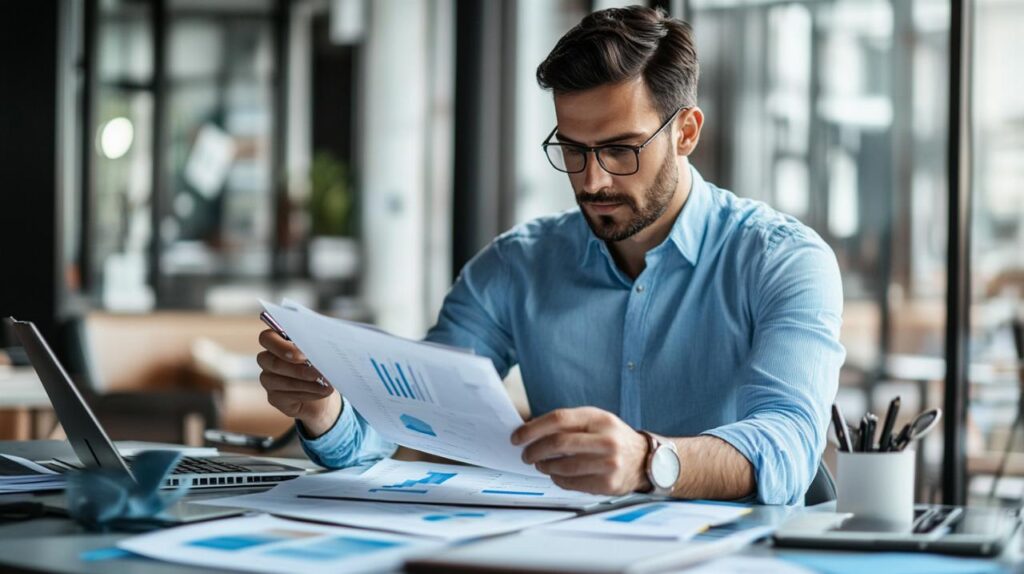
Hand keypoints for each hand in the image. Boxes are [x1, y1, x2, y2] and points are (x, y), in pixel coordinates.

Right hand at [257, 329, 340, 436]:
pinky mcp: (274, 397)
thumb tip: (319, 353)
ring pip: (283, 382)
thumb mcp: (318, 352)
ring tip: (326, 384)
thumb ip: (313, 348)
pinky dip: (309, 393)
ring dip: (308, 383)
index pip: (267, 338)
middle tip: (318, 372)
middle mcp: (268, 360)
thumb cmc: (319, 363)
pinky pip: (288, 396)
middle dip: (298, 369)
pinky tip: (322, 391)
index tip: (303, 355)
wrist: (322, 387)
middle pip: (273, 362)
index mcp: (276, 341)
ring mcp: (268, 380)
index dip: (282, 347)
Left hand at [511, 407, 649, 495]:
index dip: (533, 429)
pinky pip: (571, 483)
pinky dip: (557, 479)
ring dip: (544, 466)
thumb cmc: (611, 437)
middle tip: (526, 455)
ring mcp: (608, 464)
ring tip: (540, 464)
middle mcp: (606, 440)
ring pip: (562, 466)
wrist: (644, 459)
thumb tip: (529, 431)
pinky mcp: (608, 484)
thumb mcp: (595, 421)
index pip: (558, 419)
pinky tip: (556, 474)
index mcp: (599, 418)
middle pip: (558, 443)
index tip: (517, 437)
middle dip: (534, 450)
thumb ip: (567, 423)